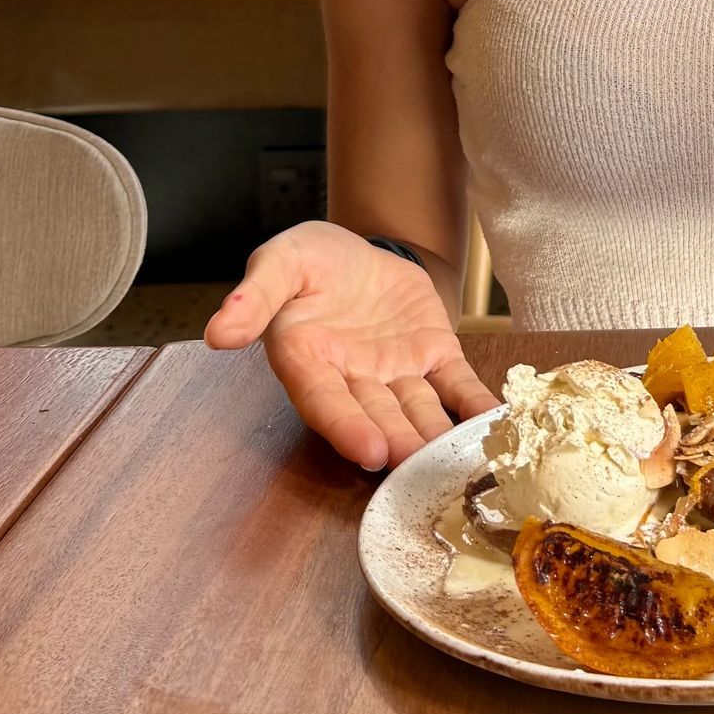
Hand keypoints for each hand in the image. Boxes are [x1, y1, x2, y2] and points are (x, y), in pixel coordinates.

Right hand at [203, 221, 498, 471]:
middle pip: (376, 416)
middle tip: (418, 465)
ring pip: (418, 410)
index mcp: (307, 362)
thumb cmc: (309, 261)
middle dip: (397, 442)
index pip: (325, 402)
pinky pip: (456, 385)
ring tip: (458, 458)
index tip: (369, 450)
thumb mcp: (280, 262)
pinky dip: (474, 404)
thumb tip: (219, 332)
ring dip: (436, 435)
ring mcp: (395, 373)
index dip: (346, 427)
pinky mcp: (433, 356)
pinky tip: (494, 421)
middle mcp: (352, 380)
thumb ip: (255, 296)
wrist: (356, 248)